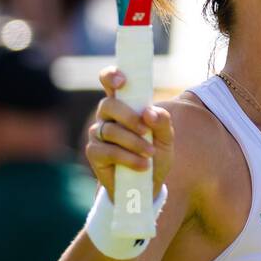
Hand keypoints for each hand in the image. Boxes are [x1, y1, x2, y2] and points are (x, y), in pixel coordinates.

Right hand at [86, 66, 173, 199]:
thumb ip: (162, 122)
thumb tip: (149, 112)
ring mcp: (98, 133)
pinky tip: (142, 165)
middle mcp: (107, 115)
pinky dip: (128, 158)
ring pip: (111, 130)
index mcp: (124, 104)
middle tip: (146, 129)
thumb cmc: (155, 154)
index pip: (110, 82)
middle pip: (109, 104)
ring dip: (134, 142)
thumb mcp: (166, 138)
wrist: (147, 184)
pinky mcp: (94, 153)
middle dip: (129, 116)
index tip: (122, 80)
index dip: (111, 76)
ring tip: (150, 153)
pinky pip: (108, 151)